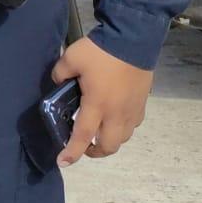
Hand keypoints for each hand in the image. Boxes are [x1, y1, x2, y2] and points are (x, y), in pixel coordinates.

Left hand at [51, 37, 153, 167]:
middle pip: (108, 146)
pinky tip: (114, 118)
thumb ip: (60, 73)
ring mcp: (132, 110)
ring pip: (123, 138)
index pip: (83, 136)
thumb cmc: (101, 51)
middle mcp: (116, 113)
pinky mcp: (142, 103)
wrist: (133, 39)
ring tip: (98, 133)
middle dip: (94, 152)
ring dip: (110, 141)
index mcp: (97, 105)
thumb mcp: (71, 58)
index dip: (72, 152)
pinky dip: (122, 129)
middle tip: (82, 146)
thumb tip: (59, 82)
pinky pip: (132, 125)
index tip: (63, 163)